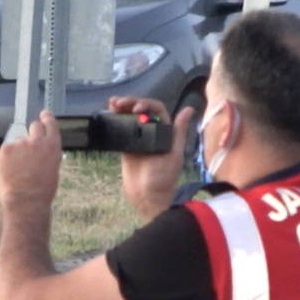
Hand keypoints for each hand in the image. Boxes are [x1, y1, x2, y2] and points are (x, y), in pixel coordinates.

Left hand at [0, 110, 61, 215]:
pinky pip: (8, 149)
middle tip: (29, 144)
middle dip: (33, 132)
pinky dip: (8, 157)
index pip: (50, 124)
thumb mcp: (53, 168)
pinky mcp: (5, 149)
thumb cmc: (42, 190)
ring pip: (19, 141)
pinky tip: (12, 170)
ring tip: (20, 169)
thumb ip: (48, 153)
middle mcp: (36, 140)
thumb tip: (42, 147)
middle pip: (34, 125)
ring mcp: (20, 143)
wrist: (25, 200)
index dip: (47, 118)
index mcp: (52, 145)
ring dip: (19, 150)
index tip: (44, 114)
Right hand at [107, 96, 194, 221]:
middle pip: (141, 110)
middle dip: (130, 103)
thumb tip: (189, 109)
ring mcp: (139, 139)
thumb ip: (179, 131)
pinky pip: (121, 129)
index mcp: (166, 132)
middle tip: (119, 103)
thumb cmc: (164, 178)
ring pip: (130, 117)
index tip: (136, 110)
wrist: (148, 197)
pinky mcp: (127, 147)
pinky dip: (116, 120)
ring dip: (122, 108)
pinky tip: (110, 113)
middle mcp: (153, 133)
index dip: (146, 104)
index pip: (156, 109)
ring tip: (112, 104)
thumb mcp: (175, 154)